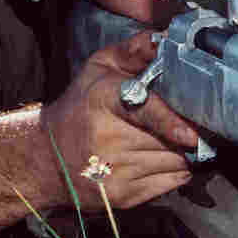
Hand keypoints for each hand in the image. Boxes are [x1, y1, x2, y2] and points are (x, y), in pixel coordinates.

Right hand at [39, 31, 197, 207]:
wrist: (46, 158)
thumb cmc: (81, 107)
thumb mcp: (99, 69)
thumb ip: (132, 52)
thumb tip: (162, 40)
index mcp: (103, 101)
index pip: (144, 113)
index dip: (170, 123)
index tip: (190, 134)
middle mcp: (107, 140)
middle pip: (169, 141)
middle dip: (186, 133)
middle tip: (191, 124)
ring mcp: (115, 173)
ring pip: (175, 162)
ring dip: (182, 152)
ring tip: (170, 140)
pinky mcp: (124, 197)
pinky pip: (171, 183)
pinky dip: (176, 171)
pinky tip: (161, 159)